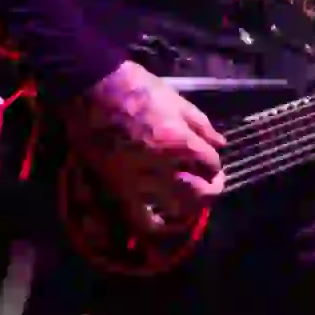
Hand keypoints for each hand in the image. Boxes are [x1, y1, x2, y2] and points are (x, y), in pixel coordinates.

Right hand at [57, 60, 226, 232]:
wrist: (93, 90)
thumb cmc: (137, 88)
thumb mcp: (176, 100)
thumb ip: (201, 125)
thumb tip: (220, 143)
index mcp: (182, 144)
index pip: (211, 163)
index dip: (214, 163)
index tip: (210, 160)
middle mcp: (166, 169)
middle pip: (200, 193)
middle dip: (211, 189)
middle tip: (211, 184)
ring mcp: (142, 183)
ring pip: (177, 209)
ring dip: (190, 206)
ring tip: (191, 199)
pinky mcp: (119, 190)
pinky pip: (141, 219)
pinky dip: (156, 225)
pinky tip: (164, 222)